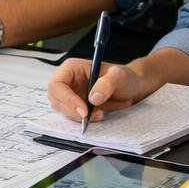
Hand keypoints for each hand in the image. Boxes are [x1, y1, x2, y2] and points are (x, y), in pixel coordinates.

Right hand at [46, 58, 160, 122]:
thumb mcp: (120, 76)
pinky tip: (98, 115)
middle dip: (72, 110)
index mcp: (72, 68)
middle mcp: (67, 81)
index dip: (67, 99)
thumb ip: (108, 83)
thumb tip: (93, 98)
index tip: (83, 110)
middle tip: (90, 116)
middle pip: (56, 99)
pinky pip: (72, 116)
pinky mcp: (75, 106)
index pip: (57, 84)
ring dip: (78, 116)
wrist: (132, 88)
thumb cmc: (125, 77)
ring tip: (99, 113)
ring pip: (62, 110)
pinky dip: (83, 119)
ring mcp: (70, 94)